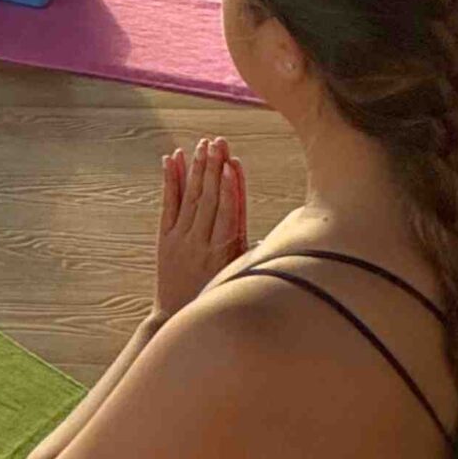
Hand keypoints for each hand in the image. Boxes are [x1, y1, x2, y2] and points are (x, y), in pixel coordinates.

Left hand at [155, 137, 247, 316]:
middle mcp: (202, 244)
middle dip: (214, 168)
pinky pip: (168, 204)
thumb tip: (293, 234)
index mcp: (225, 252)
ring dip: (196, 168)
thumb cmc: (219, 296)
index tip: (232, 162)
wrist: (177, 318)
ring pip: (191, 198)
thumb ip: (259, 252)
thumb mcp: (242, 277)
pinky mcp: (164, 239)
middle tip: (217, 141)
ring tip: (202, 144)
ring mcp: (181, 240)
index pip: (228, 212)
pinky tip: (172, 159)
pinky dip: (171, 180)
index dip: (229, 186)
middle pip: (210, 199)